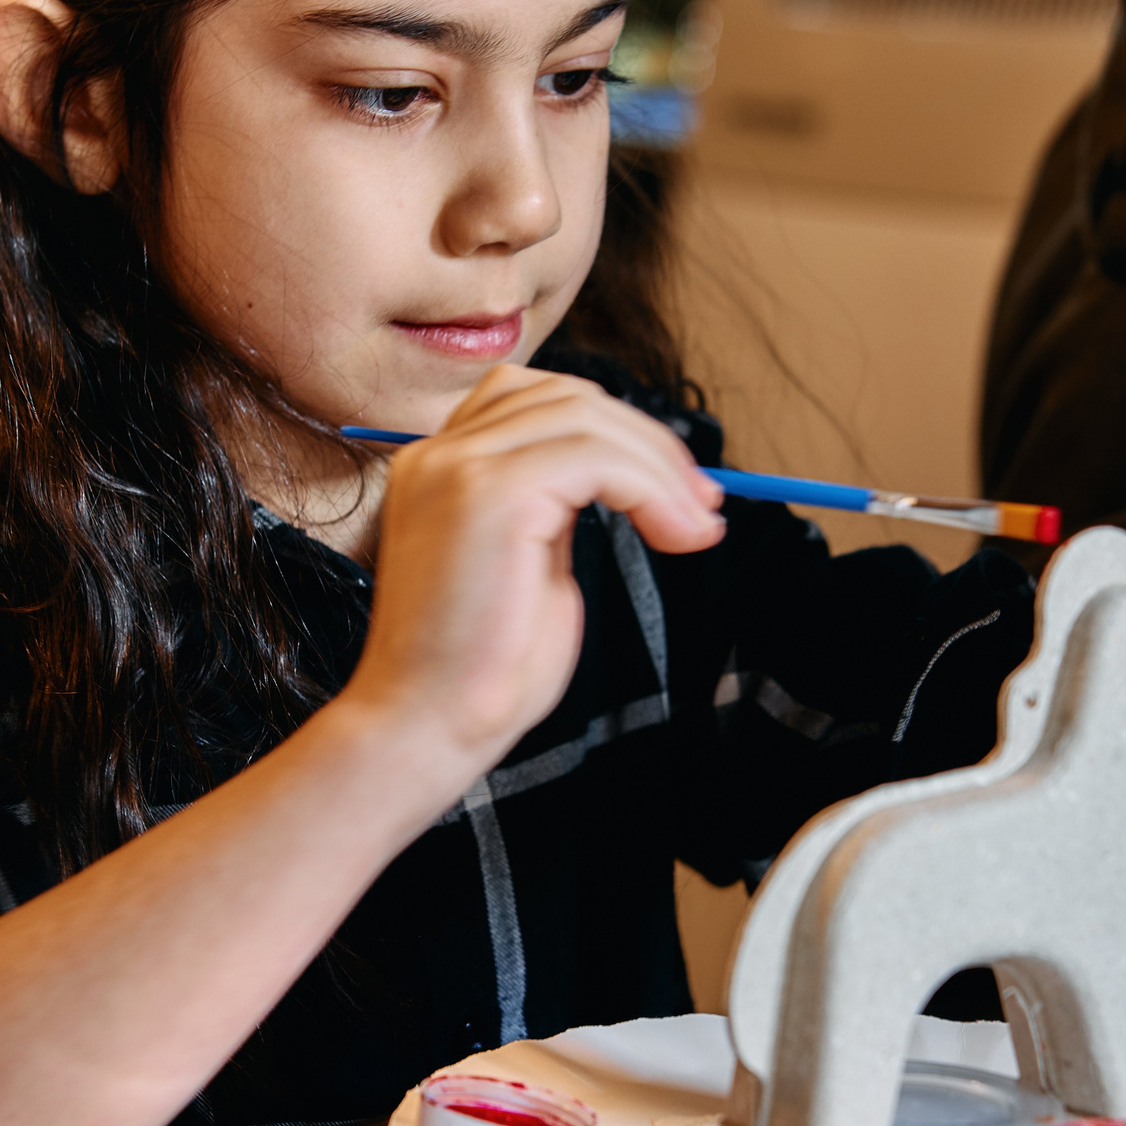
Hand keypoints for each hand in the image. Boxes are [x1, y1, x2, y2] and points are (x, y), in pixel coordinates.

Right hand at [338, 367, 723, 785]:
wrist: (423, 728)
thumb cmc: (478, 672)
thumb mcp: (527, 567)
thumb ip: (556, 513)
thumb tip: (626, 481)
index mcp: (439, 467)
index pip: (535, 400)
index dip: (615, 433)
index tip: (676, 491)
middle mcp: (438, 453)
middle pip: (567, 397)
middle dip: (648, 443)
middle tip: (702, 505)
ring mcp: (457, 466)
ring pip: (587, 417)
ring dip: (659, 467)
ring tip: (695, 527)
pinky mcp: (490, 493)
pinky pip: (596, 457)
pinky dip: (651, 488)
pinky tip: (675, 535)